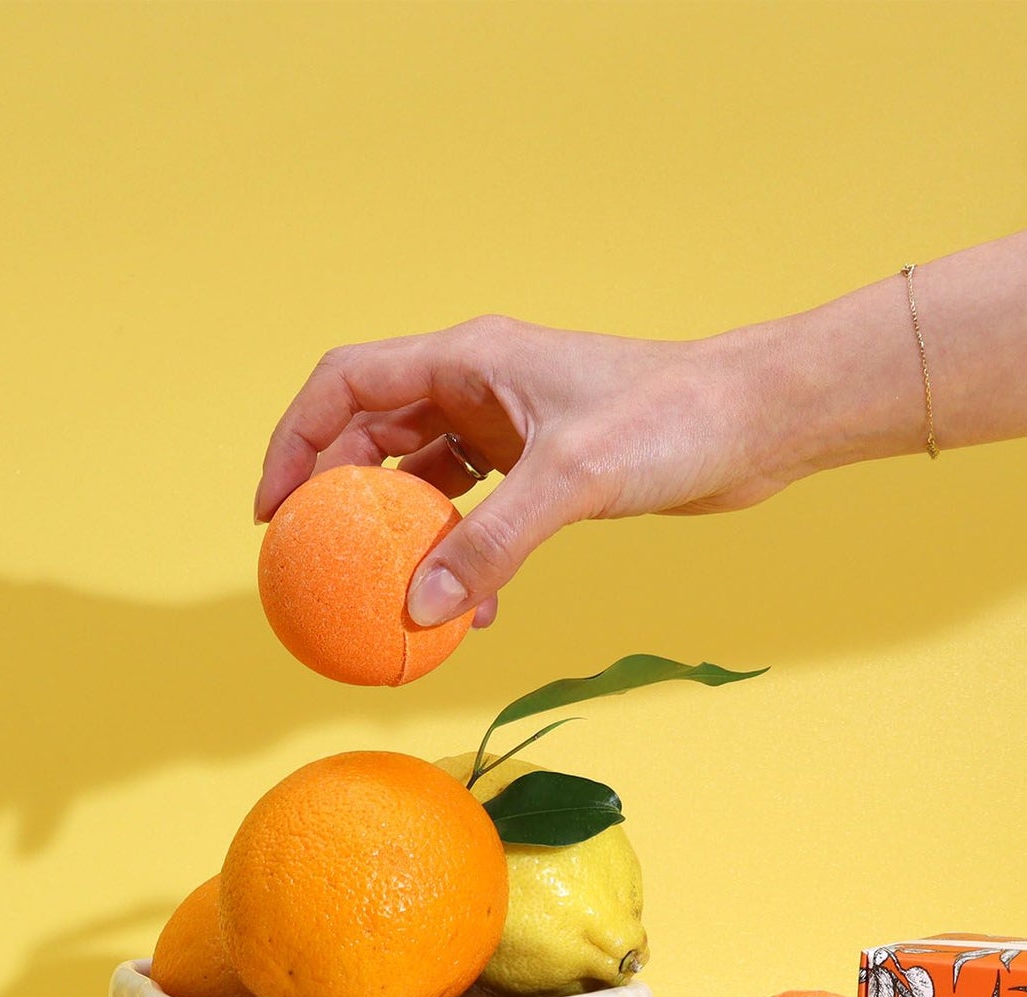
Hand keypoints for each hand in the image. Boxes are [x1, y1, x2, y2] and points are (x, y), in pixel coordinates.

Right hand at [253, 314, 841, 627]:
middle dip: (341, 500)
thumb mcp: (571, 481)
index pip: (346, 384)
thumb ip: (493, 544)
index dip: (296, 441)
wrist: (754, 424)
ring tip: (393, 595)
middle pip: (373, 435)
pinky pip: (477, 511)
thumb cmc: (670, 421)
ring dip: (407, 537)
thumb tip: (423, 608)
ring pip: (424, 479)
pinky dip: (466, 555)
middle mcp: (478, 385)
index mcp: (468, 358)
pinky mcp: (543, 466)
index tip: (272, 511)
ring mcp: (509, 426)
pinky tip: (477, 607)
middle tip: (319, 564)